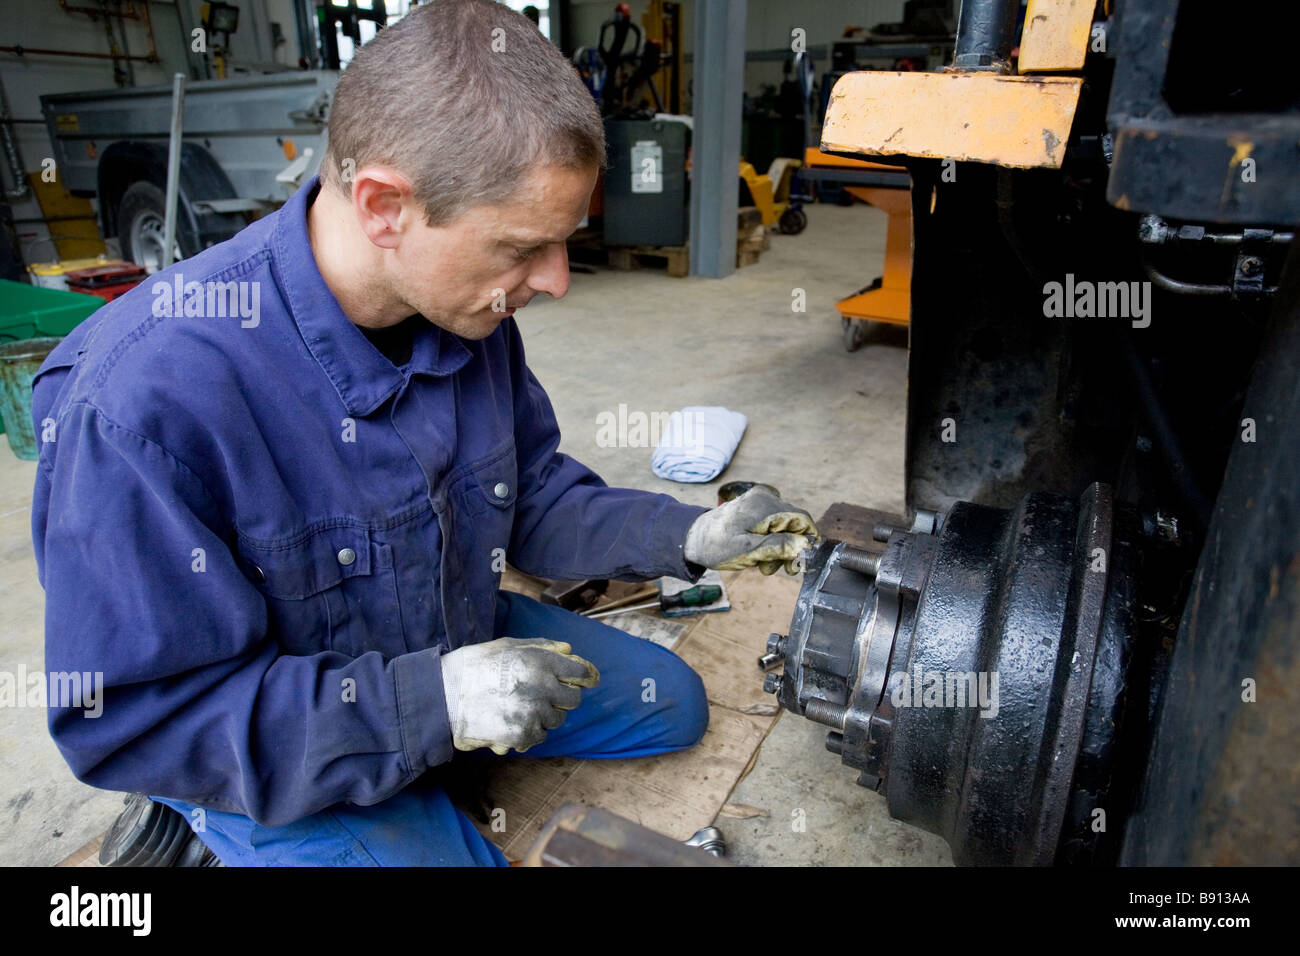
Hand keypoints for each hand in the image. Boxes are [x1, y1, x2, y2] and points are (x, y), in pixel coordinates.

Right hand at [440, 637, 599, 754]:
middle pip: (573, 699)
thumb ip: (543, 647)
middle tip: (544, 695)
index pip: (580, 672)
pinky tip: (512, 720)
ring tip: (520, 706)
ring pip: (556, 720)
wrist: (444, 695)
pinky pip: (539, 735)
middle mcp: (541, 687)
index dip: (584, 676)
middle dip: (562, 697)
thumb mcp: (509, 646)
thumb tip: (569, 650)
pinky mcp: (522, 734)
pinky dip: (530, 731)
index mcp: (540, 661)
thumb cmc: (475, 665)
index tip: (586, 680)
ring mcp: (532, 713)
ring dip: (545, 715)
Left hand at [683, 487, 817, 574]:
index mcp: (765, 506)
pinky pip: (773, 526)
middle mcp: (766, 499)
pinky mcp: (755, 510)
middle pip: (794, 524)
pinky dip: (770, 542)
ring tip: (763, 565)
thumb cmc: (716, 545)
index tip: (801, 562)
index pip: (802, 519)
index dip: (807, 541)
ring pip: (784, 528)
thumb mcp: (748, 551)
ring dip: (779, 549)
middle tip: (781, 569)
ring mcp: (760, 503)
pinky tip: (759, 555)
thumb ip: (777, 546)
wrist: (692, 538)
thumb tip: (804, 545)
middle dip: (790, 549)